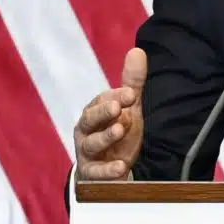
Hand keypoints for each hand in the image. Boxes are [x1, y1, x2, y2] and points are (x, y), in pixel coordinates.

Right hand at [74, 48, 146, 180]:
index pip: (103, 100)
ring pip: (92, 144)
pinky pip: (96, 172)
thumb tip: (138, 50)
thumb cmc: (117, 131)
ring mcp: (87, 152)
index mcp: (94, 111)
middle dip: (103, 112)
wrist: (108, 168)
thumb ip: (132, 83)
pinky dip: (107, 170)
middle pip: (90, 119)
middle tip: (117, 107)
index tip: (132, 94)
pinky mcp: (92, 173)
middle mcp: (86, 130)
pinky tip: (121, 167)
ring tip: (120, 130)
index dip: (116, 96)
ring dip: (105, 137)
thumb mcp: (127, 108)